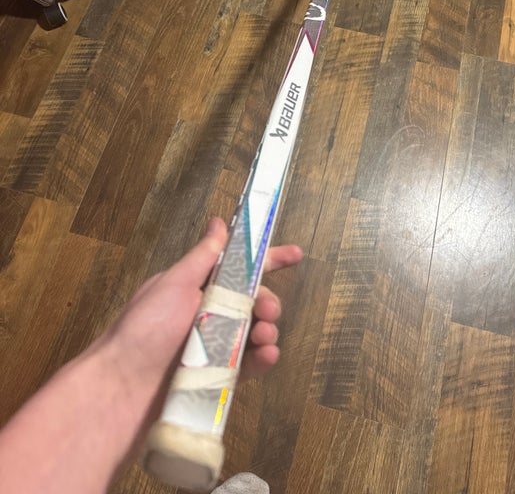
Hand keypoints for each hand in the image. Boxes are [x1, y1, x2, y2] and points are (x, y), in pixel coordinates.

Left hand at [97, 218, 301, 458]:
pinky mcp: (218, 377)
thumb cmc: (144, 329)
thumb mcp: (174, 284)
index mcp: (197, 288)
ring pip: (254, 333)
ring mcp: (213, 347)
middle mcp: (207, 314)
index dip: (268, 259)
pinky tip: (267, 356)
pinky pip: (248, 365)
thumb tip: (219, 221)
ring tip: (264, 336)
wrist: (120, 390)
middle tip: (267, 310)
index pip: (238, 268)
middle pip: (252, 303)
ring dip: (267, 330)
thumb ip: (203, 256)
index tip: (296, 254)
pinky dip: (262, 359)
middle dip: (268, 302)